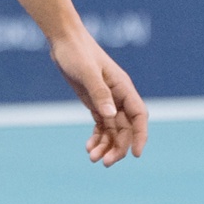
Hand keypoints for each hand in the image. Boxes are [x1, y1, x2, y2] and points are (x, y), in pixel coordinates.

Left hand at [49, 23, 147, 165]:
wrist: (63, 40)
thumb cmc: (76, 52)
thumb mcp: (86, 72)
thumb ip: (99, 93)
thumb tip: (110, 115)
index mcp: (123, 87)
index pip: (139, 116)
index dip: (140, 136)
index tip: (136, 154)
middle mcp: (119, 96)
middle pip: (126, 128)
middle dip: (118, 147)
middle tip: (105, 163)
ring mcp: (108, 100)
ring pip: (114, 130)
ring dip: (106, 145)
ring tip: (93, 158)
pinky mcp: (96, 101)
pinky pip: (102, 125)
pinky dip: (97, 138)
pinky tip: (89, 147)